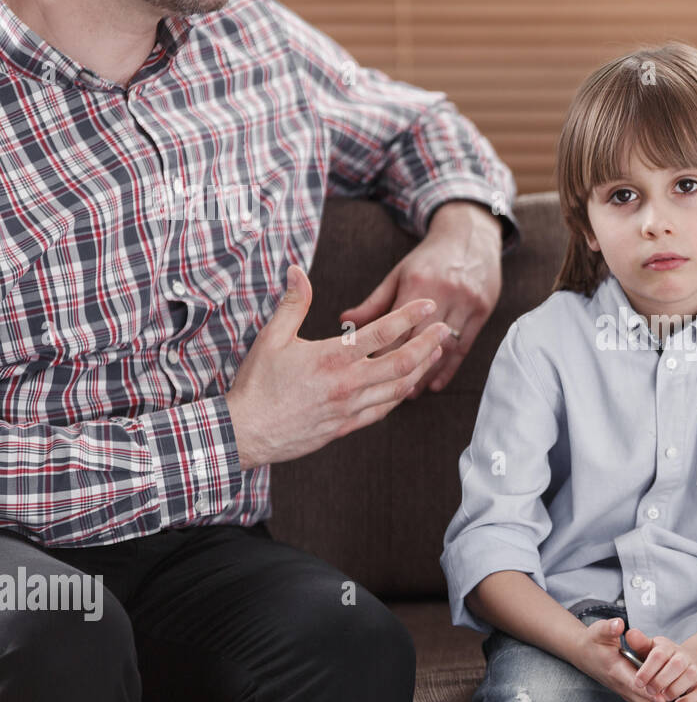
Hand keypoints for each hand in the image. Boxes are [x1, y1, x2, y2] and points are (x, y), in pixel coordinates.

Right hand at [225, 264, 451, 469]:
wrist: (246, 431)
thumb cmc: (257, 383)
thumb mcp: (272, 338)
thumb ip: (293, 304)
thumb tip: (297, 270)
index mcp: (332, 357)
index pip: (381, 332)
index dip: (409, 316)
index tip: (427, 305)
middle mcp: (347, 383)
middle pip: (401, 362)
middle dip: (427, 343)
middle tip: (445, 329)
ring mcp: (350, 407)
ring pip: (397, 388)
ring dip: (420, 369)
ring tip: (435, 353)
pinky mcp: (346, 426)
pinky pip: (382, 411)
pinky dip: (399, 396)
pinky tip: (408, 385)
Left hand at [338, 201, 502, 397]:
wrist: (470, 236)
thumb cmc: (428, 258)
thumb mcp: (399, 274)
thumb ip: (375, 302)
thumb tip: (344, 320)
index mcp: (419, 284)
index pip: (398, 327)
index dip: (382, 352)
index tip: (365, 372)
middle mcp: (445, 294)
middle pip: (420, 340)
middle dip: (402, 368)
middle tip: (383, 392)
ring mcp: (467, 303)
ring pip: (444, 348)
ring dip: (426, 373)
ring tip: (408, 394)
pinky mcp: (483, 311)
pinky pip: (465, 347)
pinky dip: (449, 368)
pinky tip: (435, 383)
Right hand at [570, 618, 696, 701]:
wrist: (584, 654)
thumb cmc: (594, 641)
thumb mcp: (598, 631)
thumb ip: (609, 628)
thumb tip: (619, 625)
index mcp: (617, 671)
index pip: (635, 685)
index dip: (651, 692)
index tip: (667, 697)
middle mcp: (623, 686)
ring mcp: (627, 692)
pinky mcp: (631, 694)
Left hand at [624, 627, 696, 701]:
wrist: (690, 664)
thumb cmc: (664, 660)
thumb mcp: (650, 649)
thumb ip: (639, 643)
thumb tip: (630, 633)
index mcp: (668, 647)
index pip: (659, 654)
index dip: (647, 669)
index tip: (638, 682)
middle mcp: (684, 657)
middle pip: (676, 665)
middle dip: (660, 681)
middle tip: (650, 691)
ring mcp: (696, 670)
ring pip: (690, 676)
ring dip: (674, 690)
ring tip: (663, 697)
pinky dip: (689, 700)